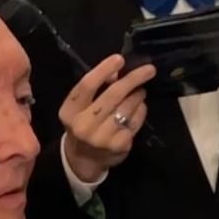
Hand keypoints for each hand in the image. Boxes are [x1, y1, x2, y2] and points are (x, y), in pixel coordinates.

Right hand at [60, 55, 155, 181]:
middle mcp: (84, 125)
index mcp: (70, 112)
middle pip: (112, 95)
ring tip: (141, 90)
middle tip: (148, 70)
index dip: (104, 69)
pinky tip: (139, 107)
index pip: (87, 85)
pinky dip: (140, 110)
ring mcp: (102, 138)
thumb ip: (95, 89)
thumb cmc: (82, 125)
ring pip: (127, 108)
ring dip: (138, 95)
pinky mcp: (119, 146)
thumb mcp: (80, 107)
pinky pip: (135, 121)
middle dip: (133, 79)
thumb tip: (117, 72)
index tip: (120, 59)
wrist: (83, 159)